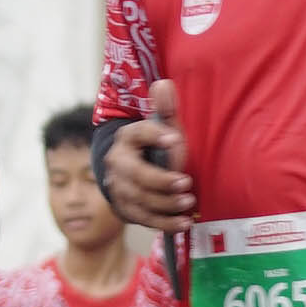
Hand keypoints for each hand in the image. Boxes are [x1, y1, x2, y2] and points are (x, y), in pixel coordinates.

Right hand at [102, 81, 195, 225]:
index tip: (174, 139)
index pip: (138, 134)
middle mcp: (117, 163)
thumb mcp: (163, 129)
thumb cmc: (156, 148)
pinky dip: (163, 222)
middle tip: (186, 183)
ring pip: (140, 199)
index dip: (154, 136)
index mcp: (127, 139)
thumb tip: (164, 84)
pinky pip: (143, 218)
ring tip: (188, 203)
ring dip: (166, 204)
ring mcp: (119, 188)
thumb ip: (165, 110)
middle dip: (161, 181)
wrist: (135, 174)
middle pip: (137, 175)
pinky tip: (182, 222)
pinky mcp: (125, 209)